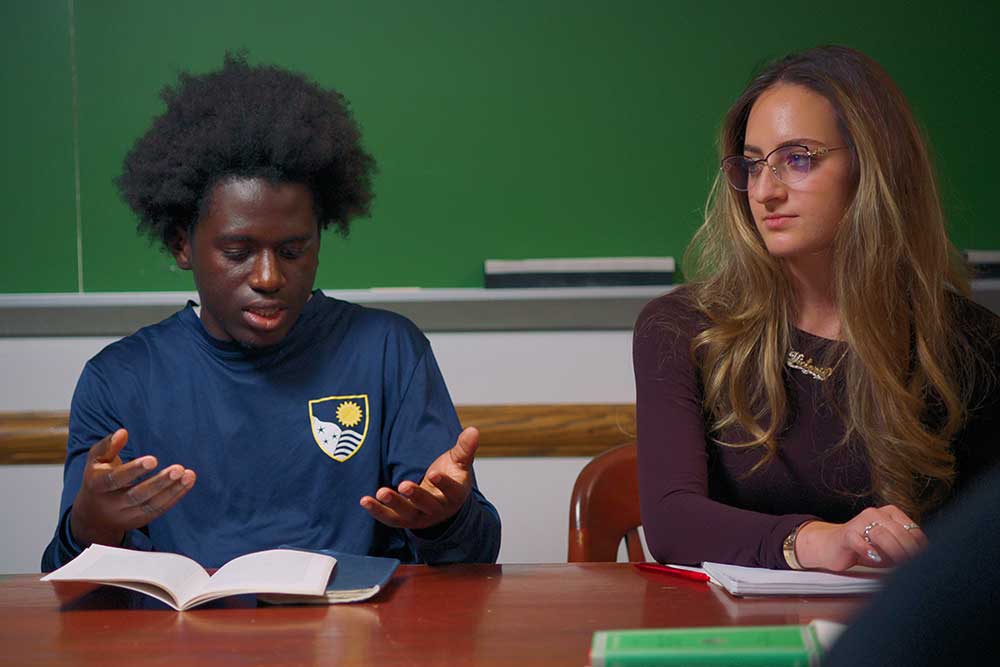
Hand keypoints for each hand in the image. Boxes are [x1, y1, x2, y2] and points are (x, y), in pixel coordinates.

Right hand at [69, 429, 196, 547]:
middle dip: (158, 483)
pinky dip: (175, 496)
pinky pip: (159, 510)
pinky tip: (187, 482)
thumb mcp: (96, 461)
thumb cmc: (98, 478)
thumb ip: (107, 446)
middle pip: (136, 496)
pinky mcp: (139, 521)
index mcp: (97, 486)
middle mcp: (111, 504)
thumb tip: (122, 432)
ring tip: (188, 475)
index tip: (153, 460)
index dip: (133, 470)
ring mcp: (125, 516)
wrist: (93, 515)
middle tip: (178, 469)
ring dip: (172, 490)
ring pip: (151, 505)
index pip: (115, 480)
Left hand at [360, 427, 478, 530]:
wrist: (442, 502)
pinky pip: (389, 518)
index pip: (451, 491)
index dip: (443, 484)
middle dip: (415, 496)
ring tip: (381, 492)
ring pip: (406, 514)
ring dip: (393, 504)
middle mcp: (437, 509)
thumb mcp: (459, 462)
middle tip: (404, 485)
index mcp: (455, 495)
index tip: (433, 474)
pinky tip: (365, 500)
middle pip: (427, 505)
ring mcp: (420, 517)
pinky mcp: (404, 520)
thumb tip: (474, 430)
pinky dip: (377, 511)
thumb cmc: (450, 478)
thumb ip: (464, 448)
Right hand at [795, 505, 927, 570]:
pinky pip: (860, 541)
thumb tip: (925, 561)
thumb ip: (905, 549)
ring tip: (894, 565)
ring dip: (891, 553)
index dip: (920, 549)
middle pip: (899, 532)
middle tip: (910, 567)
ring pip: (882, 535)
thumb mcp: (890, 548)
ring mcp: (860, 521)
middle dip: (907, 552)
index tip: (921, 563)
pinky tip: (874, 559)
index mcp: (891, 513)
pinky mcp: (847, 533)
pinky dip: (869, 551)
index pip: (914, 531)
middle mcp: (876, 513)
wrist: (833, 547)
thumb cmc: (866, 549)